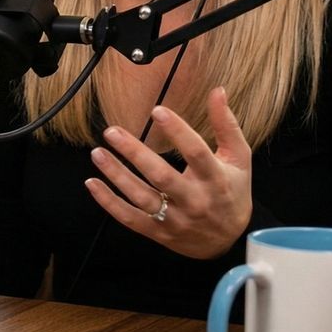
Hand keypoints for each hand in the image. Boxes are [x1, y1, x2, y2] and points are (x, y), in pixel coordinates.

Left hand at [83, 86, 253, 258]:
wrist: (229, 239)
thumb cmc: (232, 191)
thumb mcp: (239, 158)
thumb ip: (226, 125)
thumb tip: (218, 91)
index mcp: (215, 179)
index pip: (196, 152)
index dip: (177, 131)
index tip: (157, 110)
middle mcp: (195, 200)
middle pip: (162, 176)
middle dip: (135, 153)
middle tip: (112, 132)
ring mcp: (175, 219)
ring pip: (142, 198)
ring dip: (117, 175)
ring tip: (98, 153)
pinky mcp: (159, 231)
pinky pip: (129, 218)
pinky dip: (108, 202)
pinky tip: (93, 182)